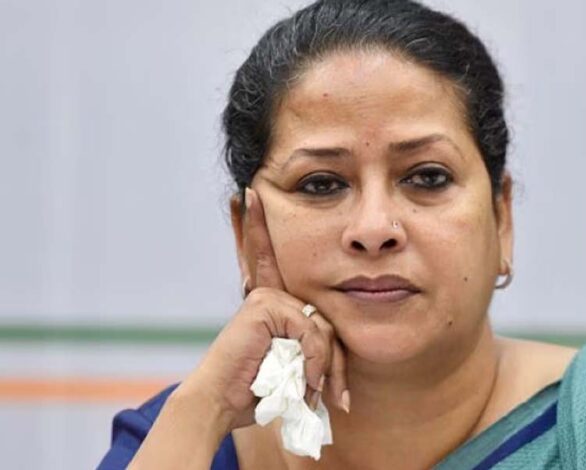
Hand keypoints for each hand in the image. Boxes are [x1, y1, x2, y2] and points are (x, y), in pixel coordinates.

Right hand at [179, 187, 348, 432]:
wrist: (222, 404)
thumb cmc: (255, 391)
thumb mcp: (292, 367)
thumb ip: (309, 347)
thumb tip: (333, 357)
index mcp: (270, 304)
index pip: (268, 261)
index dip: (255, 227)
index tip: (245, 195)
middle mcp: (268, 293)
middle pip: (322, 315)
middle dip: (332, 360)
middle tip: (336, 393)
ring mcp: (265, 296)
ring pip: (321, 327)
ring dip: (322, 367)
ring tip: (312, 395)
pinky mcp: (263, 304)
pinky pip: (310, 330)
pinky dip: (313, 360)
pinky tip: (304, 380)